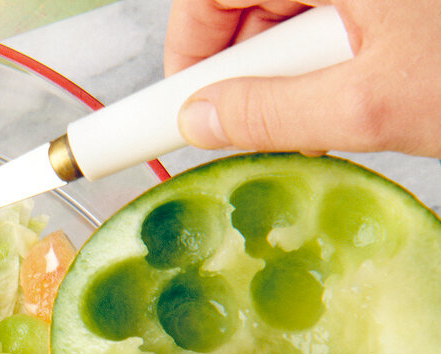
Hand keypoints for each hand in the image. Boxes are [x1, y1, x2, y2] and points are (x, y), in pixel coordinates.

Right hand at [165, 0, 440, 155]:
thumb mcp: (369, 109)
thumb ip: (272, 115)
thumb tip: (199, 121)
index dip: (186, 47)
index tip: (180, 102)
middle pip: (250, 1)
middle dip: (243, 66)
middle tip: (257, 125)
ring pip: (292, 11)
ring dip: (291, 69)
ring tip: (330, 113)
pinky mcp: (389, 0)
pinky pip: (334, 12)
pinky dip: (330, 56)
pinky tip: (357, 91)